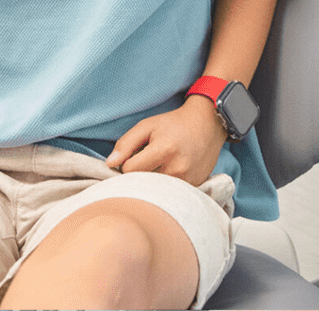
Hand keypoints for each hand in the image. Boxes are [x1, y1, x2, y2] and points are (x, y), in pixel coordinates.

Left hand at [105, 96, 226, 185]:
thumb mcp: (148, 125)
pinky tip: (168, 174)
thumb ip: (126, 143)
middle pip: (141, 185)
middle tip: (142, 165)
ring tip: (157, 168)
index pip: (129, 170)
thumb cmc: (174, 124)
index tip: (133, 157)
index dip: (126, 164)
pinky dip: (164, 188)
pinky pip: (170, 195)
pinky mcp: (194, 187)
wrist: (209, 123)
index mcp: (164, 149)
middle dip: (136, 177)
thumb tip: (109, 164)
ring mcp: (187, 180)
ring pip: (155, 192)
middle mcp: (177, 168)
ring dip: (150, 184)